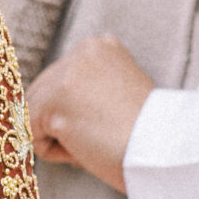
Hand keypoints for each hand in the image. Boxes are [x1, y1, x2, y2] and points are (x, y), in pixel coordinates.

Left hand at [28, 35, 154, 191]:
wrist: (165, 149)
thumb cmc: (145, 133)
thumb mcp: (119, 90)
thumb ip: (88, 85)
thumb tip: (52, 103)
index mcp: (97, 46)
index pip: (58, 83)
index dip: (76, 112)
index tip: (107, 122)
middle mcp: (79, 52)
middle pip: (40, 95)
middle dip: (63, 123)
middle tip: (103, 134)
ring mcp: (65, 75)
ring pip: (35, 116)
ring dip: (59, 137)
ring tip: (97, 138)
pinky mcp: (54, 103)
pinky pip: (33, 136)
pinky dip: (55, 152)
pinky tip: (87, 148)